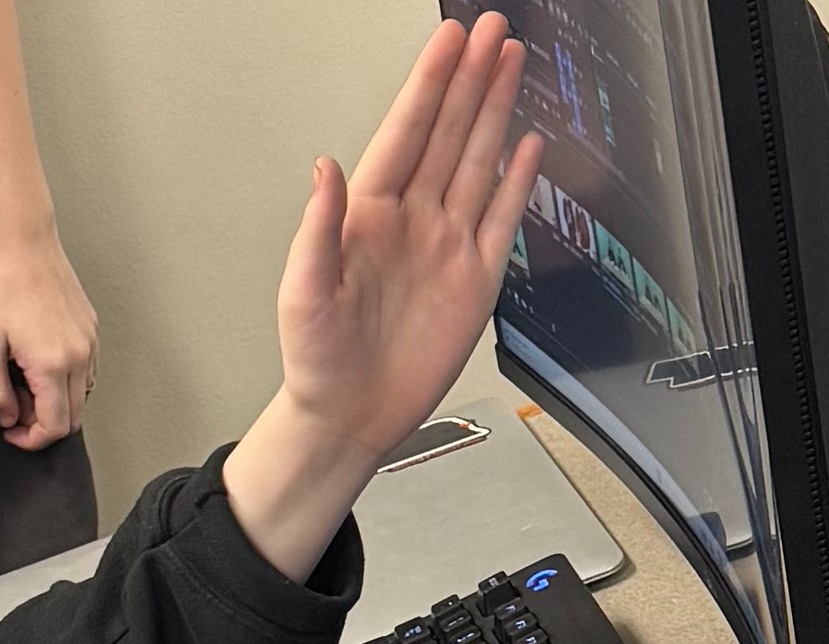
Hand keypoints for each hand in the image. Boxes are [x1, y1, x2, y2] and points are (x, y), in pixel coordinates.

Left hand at [0, 230, 99, 446]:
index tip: (10, 431)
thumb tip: (7, 418)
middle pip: (73, 418)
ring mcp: (89, 342)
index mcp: (52, 365)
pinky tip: (41, 364)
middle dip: (43, 424)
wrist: (22, 241)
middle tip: (14, 407)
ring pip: (83, 395)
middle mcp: (79, 357)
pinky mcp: (91, 328)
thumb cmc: (0, 287)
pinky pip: (87, 370)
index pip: (55, 427)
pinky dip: (67, 381)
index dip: (31, 440)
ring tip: (25, 383)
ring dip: (57, 403)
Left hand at [223, 14, 547, 580]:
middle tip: (491, 30)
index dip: (429, 86)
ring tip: (511, 63)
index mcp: (369, 217)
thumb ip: (317, 230)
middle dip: (471, 80)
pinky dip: (517, 182)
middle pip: (449, 134)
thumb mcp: (301, 295)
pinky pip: (502, 220)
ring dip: (495, 112)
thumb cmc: (316, 363)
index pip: (406, 134)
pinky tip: (527, 145)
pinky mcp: (475, 279)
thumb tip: (324, 169)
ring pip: (478, 162)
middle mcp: (412, 222)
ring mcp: (447, 246)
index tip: (449, 42)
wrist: (347, 419)